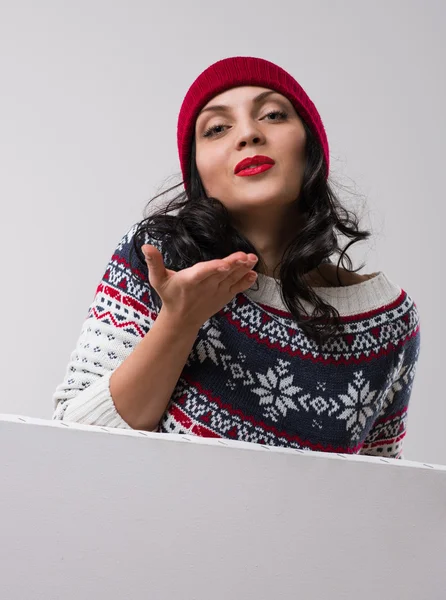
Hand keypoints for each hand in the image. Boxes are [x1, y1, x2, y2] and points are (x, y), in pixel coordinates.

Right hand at [141, 244, 257, 328]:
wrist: (182, 320)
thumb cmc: (170, 296)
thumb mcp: (158, 280)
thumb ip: (153, 262)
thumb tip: (145, 245)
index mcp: (190, 280)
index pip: (203, 272)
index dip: (214, 268)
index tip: (225, 263)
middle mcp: (206, 286)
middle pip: (222, 273)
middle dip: (235, 265)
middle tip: (246, 256)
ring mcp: (217, 292)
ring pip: (232, 279)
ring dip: (243, 270)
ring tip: (253, 259)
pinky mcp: (224, 296)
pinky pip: (237, 288)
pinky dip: (246, 282)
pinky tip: (253, 274)